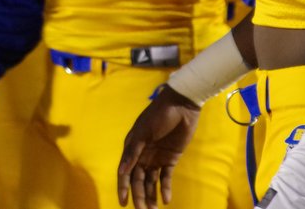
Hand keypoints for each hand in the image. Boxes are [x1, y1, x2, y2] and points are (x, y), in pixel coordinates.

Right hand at [116, 85, 200, 207]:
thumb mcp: (144, 132)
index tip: (123, 204)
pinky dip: (165, 188)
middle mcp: (142, 155)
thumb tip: (122, 172)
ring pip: (151, 181)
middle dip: (139, 196)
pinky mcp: (170, 158)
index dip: (123, 188)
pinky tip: (166, 199)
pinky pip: (166, 177)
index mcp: (132, 147)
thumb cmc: (159, 115)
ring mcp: (156, 157)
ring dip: (151, 195)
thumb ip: (133, 152)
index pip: (125, 173)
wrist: (181, 105)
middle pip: (138, 180)